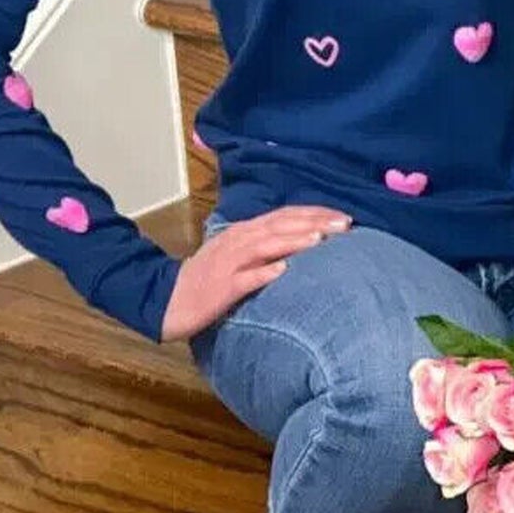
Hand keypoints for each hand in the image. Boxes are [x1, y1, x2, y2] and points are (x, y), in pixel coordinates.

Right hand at [160, 205, 352, 343]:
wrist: (169, 299)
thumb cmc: (207, 279)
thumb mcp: (235, 253)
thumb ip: (263, 244)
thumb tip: (299, 241)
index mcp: (243, 231)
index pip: (284, 215)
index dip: (314, 213)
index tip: (343, 217)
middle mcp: (238, 240)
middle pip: (280, 225)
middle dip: (314, 222)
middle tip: (344, 224)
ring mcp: (229, 263)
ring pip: (265, 246)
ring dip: (293, 240)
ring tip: (320, 238)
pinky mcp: (222, 288)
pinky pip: (245, 279)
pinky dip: (264, 273)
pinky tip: (282, 271)